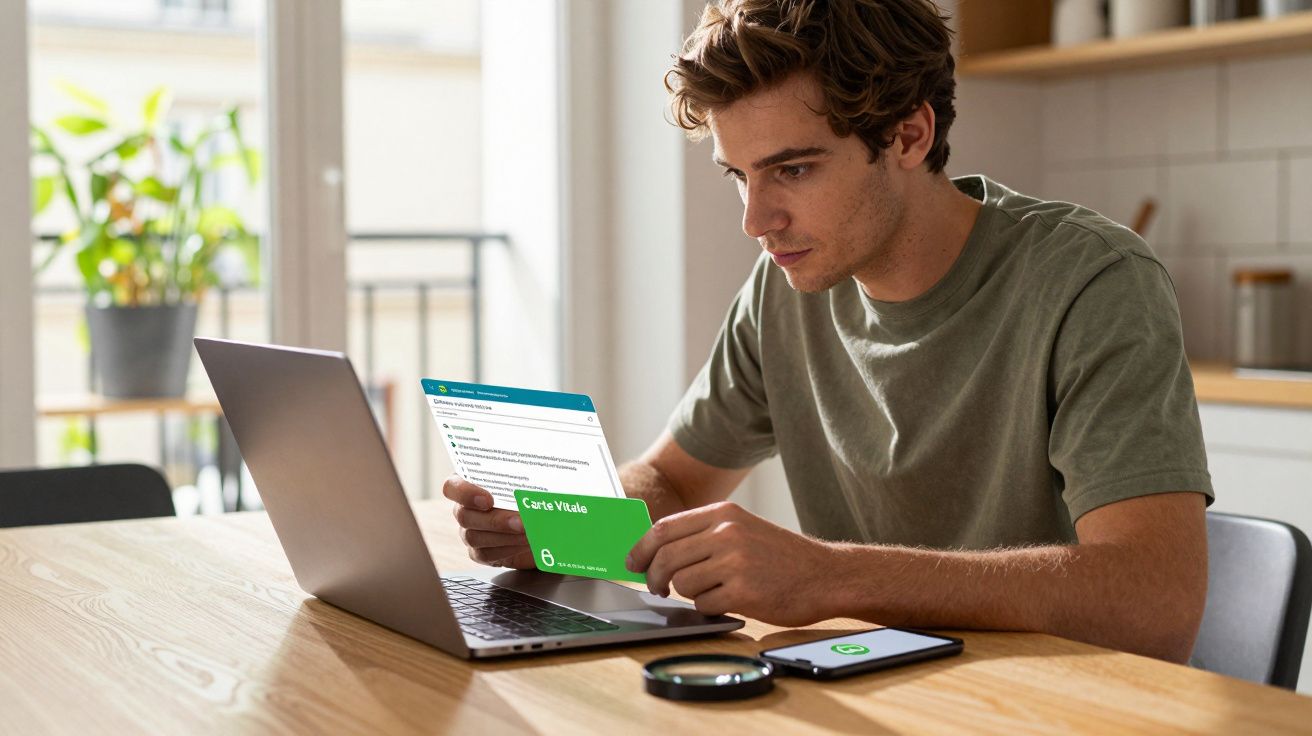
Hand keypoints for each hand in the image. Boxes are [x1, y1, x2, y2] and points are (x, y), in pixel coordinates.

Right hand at [441, 475, 533, 568]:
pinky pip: (486, 554)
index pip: (452, 487)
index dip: (465, 493)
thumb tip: (539, 481)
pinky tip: (526, 543)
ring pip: (475, 537)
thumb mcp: (526, 481)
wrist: (539, 519)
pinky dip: (508, 549)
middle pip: (464, 515)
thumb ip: (524, 480)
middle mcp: (465, 508)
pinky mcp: (480, 552)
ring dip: (505, 536)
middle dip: (495, 520)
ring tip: (529, 533)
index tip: (488, 500)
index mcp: (469, 483)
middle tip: (521, 521)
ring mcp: (470, 531)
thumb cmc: (529, 493)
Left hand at [625, 502, 838, 626]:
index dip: (640, 549)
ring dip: (689, 593)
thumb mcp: (742, 528)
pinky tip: (730, 600)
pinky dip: (709, 608)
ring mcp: (735, 563)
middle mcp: (726, 533)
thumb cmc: (780, 556)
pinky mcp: (743, 593)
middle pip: (665, 558)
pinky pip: (703, 605)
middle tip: (658, 587)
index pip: (663, 529)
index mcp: (723, 514)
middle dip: (654, 577)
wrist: (825, 575)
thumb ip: (702, 534)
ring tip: (713, 590)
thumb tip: (654, 550)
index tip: (632, 563)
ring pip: (682, 583)